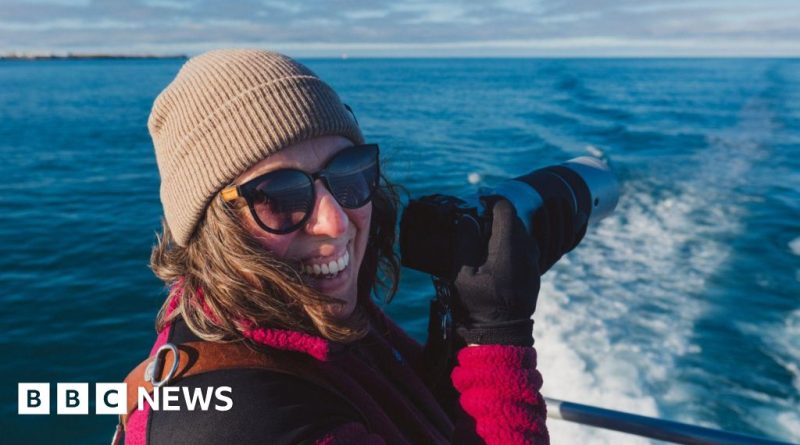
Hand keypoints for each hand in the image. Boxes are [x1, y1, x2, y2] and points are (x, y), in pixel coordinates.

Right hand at [451, 199, 540, 346]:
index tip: (476, 204)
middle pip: (514, 218)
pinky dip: (510, 243)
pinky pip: (524, 246)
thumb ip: (464, 242)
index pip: (505, 208)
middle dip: (495, 216)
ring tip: (483, 240)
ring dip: (503, 230)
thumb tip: (467, 217)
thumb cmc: (477, 306)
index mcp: (509, 248)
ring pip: (520, 232)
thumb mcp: (462, 275)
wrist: (501, 334)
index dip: (490, 201)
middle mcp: (527, 250)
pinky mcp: (534, 270)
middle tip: (475, 222)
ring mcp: (533, 261)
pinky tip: (494, 255)